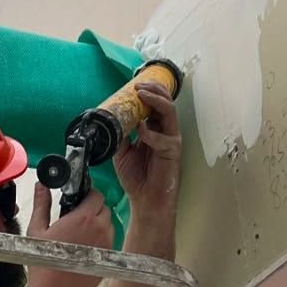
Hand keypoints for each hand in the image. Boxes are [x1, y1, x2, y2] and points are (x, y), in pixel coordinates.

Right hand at [28, 181, 113, 251]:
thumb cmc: (44, 261)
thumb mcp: (37, 230)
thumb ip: (42, 204)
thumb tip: (41, 187)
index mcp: (83, 218)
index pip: (97, 195)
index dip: (88, 195)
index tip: (79, 201)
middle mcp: (100, 228)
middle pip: (104, 208)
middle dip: (94, 209)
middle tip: (78, 217)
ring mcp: (107, 244)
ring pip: (109, 225)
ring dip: (99, 224)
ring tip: (81, 234)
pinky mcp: (108, 257)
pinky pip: (109, 241)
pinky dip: (101, 240)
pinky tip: (84, 248)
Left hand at [114, 80, 181, 222]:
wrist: (144, 200)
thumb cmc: (137, 177)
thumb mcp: (121, 152)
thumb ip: (121, 135)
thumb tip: (112, 119)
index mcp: (154, 129)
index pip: (154, 105)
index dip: (147, 93)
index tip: (133, 85)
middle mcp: (165, 131)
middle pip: (165, 102)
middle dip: (153, 90)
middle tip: (138, 86)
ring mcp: (171, 140)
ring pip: (170, 112)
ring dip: (156, 101)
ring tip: (142, 95)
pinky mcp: (173, 152)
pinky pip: (164, 137)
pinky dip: (151, 132)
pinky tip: (140, 131)